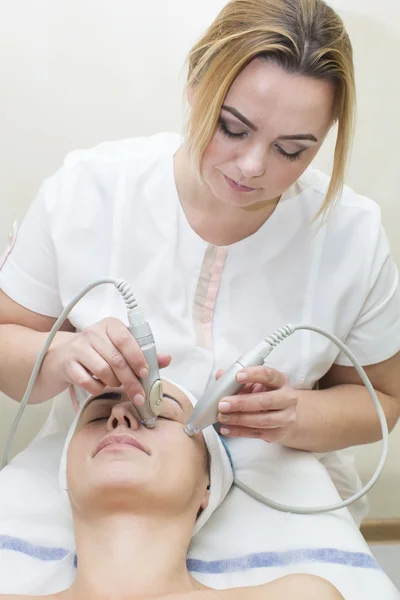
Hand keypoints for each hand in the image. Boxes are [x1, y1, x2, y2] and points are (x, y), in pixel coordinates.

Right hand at [44, 317, 170, 404]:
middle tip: (139, 395)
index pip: (126, 339)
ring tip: (114, 382)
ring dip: (113, 383)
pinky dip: (97, 388)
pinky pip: (88, 382)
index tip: (146, 374)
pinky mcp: (68, 364)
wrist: (63, 356)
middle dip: (131, 381)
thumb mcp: (120, 348)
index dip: (137, 358)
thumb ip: (144, 353)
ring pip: (103, 371)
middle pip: (116, 360)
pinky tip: (99, 384)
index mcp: (110, 325)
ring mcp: (78, 348)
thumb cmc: (98, 351)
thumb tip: (167, 359)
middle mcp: (93, 333)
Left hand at [216, 366, 297, 442]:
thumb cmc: (265, 395)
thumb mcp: (255, 384)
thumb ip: (239, 380)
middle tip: (223, 404)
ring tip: (222, 417)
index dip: (253, 375)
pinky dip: (239, 432)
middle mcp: (287, 398)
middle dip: (242, 403)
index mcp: (281, 381)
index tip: (236, 376)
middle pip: (266, 401)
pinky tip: (226, 428)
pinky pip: (257, 433)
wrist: (284, 417)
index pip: (269, 375)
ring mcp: (285, 418)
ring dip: (239, 419)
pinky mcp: (278, 433)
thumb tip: (220, 375)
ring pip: (262, 420)